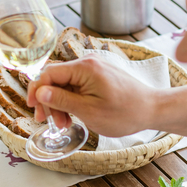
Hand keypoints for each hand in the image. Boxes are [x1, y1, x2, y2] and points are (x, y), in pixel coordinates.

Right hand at [26, 56, 155, 136]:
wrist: (152, 109)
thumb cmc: (124, 112)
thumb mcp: (88, 111)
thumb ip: (62, 100)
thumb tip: (39, 93)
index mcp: (84, 68)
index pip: (49, 73)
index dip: (36, 91)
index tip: (33, 108)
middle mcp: (88, 63)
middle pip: (55, 79)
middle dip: (49, 101)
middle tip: (48, 122)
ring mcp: (94, 69)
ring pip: (65, 84)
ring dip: (60, 103)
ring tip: (65, 124)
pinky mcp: (99, 76)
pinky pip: (76, 86)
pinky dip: (72, 100)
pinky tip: (73, 116)